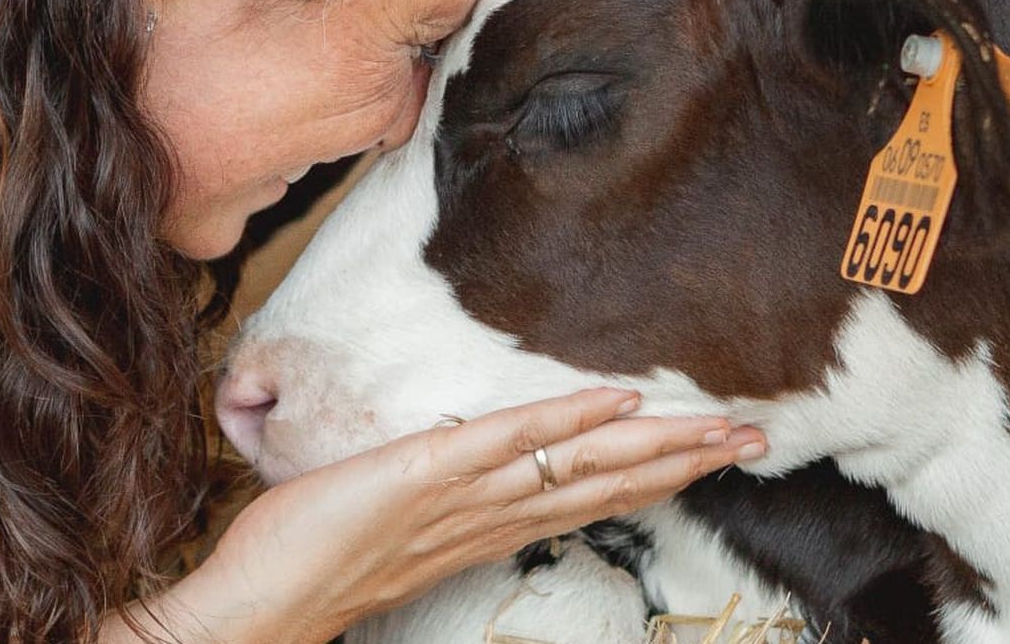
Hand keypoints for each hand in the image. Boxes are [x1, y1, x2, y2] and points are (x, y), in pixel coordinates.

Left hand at [164, 388, 764, 643]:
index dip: (652, 477)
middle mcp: (490, 519)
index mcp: (485, 529)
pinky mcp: (425, 473)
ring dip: (654, 443)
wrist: (252, 609)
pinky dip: (565, 420)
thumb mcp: (388, 529)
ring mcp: (464, 498)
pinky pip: (507, 441)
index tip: (710, 457)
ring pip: (577, 464)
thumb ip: (435, 503)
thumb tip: (456, 467)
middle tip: (758, 441)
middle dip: (684, 462)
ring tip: (720, 427)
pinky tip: (615, 400)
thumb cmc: (308, 566)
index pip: (585, 498)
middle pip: (605, 483)